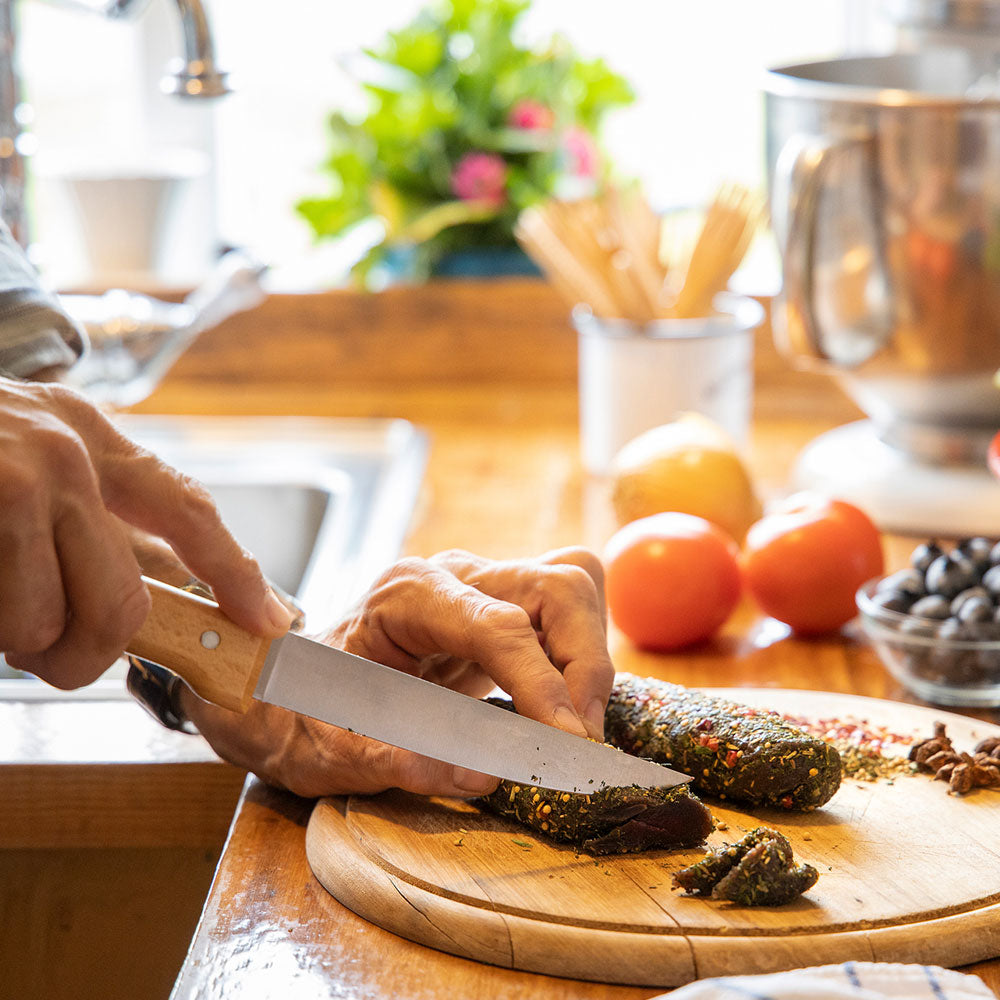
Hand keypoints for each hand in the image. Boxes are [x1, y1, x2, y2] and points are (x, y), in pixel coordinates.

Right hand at [0, 378, 292, 687]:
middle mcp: (55, 454)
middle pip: (121, 604)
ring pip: (41, 626)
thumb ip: (104, 511)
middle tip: (52, 651)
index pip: (187, 508)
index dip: (236, 572)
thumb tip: (178, 578)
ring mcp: (1, 485)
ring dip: (16, 643)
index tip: (268, 618)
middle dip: (88, 652)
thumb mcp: (38, 446)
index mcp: (87, 435)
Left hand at [181, 547, 613, 798]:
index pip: (498, 624)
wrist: (287, 691)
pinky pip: (566, 617)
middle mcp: (453, 576)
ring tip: (575, 730)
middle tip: (579, 741)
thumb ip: (396, 758)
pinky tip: (565, 710)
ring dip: (592, 659)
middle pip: (556, 583)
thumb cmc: (300, 712)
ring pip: (573, 589)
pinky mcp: (503, 611)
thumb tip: (481, 777)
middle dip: (585, 662)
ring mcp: (482, 588)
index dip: (543, 683)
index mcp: (406, 595)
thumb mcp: (328, 747)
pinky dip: (582, 661)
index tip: (569, 743)